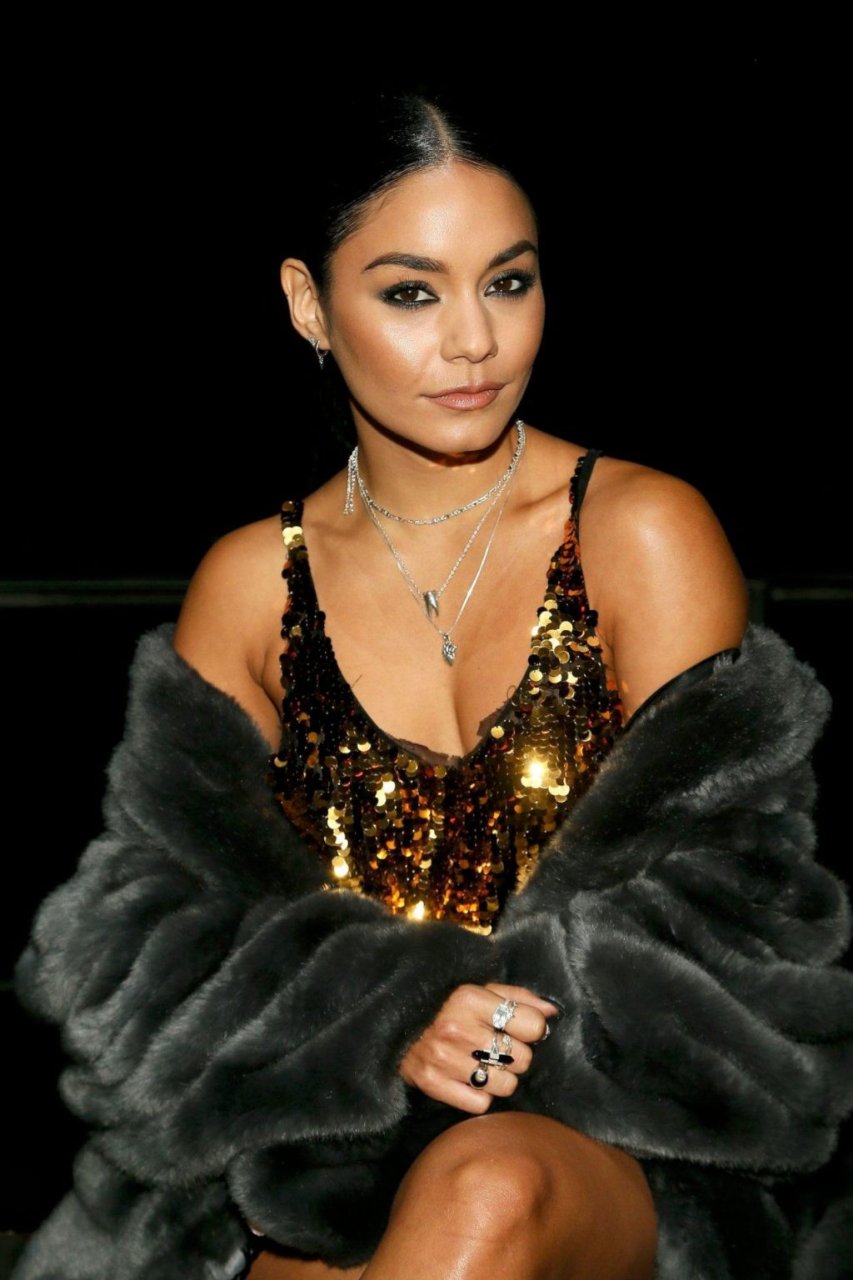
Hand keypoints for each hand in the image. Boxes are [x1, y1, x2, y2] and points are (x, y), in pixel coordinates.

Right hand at [398, 982, 559, 1113]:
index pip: (531, 1025)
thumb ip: (516, 998)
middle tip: (499, 1048)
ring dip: (500, 1077)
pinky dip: (479, 1095)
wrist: (392, 1022)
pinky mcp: (432, 1083)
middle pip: (522, 1058)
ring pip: (505, 1085)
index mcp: (469, 997)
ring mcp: (443, 1058)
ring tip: (485, 1064)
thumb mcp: (477, 989)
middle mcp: (457, 1028)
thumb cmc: (444, 1004)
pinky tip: (469, 1078)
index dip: (532, 1029)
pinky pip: (481, 1104)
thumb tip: (552, 1012)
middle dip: (516, 1055)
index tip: (520, 1029)